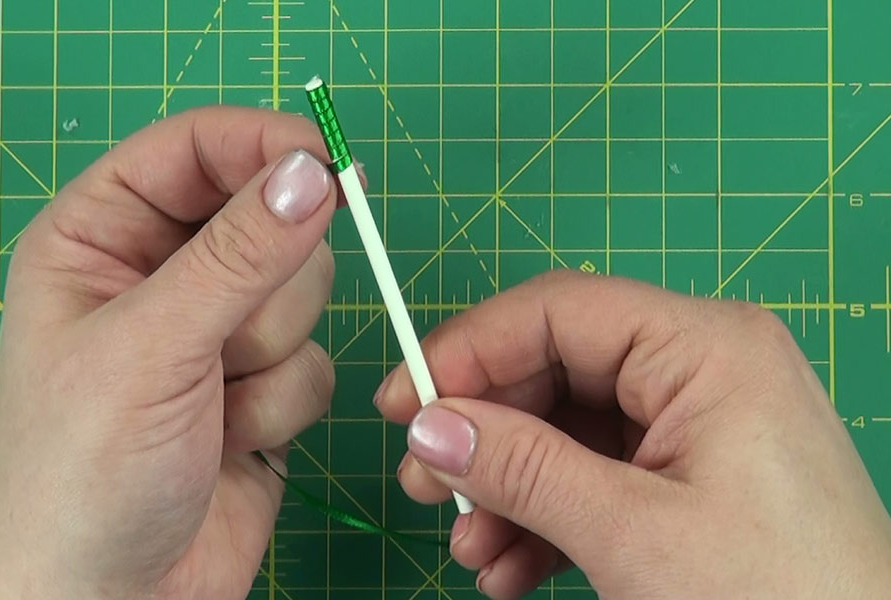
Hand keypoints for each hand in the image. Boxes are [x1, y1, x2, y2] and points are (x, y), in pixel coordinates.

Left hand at [0, 108, 343, 598]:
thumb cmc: (84, 474)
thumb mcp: (150, 348)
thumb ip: (238, 254)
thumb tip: (313, 171)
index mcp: (99, 237)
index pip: (191, 149)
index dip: (260, 144)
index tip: (329, 163)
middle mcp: (161, 275)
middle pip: (266, 216)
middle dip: (263, 284)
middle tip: (225, 338)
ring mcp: (216, 333)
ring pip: (303, 292)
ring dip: (269, 355)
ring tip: (214, 403)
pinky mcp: (265, 388)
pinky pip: (316, 360)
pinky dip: (284, 404)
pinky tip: (232, 441)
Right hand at [375, 271, 890, 598]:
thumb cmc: (774, 599)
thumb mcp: (632, 533)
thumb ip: (523, 470)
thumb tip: (429, 427)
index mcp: (705, 346)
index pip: (559, 310)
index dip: (469, 349)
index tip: (401, 404)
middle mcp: (700, 367)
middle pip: (556, 371)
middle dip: (486, 435)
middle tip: (422, 487)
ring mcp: (696, 424)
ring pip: (567, 431)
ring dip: (508, 489)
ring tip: (472, 552)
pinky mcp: (690, 477)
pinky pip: (595, 475)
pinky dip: (545, 518)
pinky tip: (512, 570)